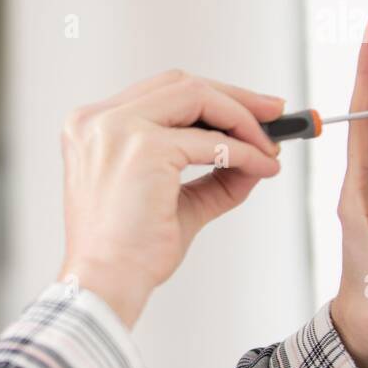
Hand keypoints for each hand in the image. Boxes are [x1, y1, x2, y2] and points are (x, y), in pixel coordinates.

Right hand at [58, 69, 283, 327]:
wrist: (105, 284)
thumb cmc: (128, 251)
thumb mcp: (173, 200)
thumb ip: (212, 175)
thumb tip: (257, 156)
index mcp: (91, 128)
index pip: (159, 93)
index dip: (210, 96)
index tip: (248, 109)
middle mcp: (98, 120)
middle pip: (179, 83)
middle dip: (235, 97)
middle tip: (276, 114)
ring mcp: (118, 129)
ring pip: (197, 96)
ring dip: (243, 119)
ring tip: (269, 147)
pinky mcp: (144, 148)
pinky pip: (212, 141)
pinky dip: (245, 152)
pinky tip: (261, 167)